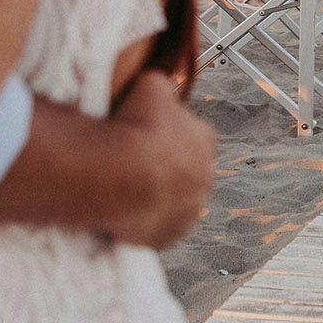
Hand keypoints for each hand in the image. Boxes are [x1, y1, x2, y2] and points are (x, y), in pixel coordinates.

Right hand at [102, 71, 213, 247]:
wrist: (117, 176)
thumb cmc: (136, 128)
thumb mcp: (151, 85)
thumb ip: (162, 87)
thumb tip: (160, 85)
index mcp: (205, 143)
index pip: (201, 134)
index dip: (179, 130)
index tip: (158, 129)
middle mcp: (203, 181)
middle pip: (189, 170)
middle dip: (171, 165)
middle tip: (142, 158)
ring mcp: (185, 213)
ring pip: (175, 201)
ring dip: (158, 193)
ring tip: (130, 184)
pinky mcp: (164, 237)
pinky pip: (155, 226)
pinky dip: (143, 218)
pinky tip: (125, 205)